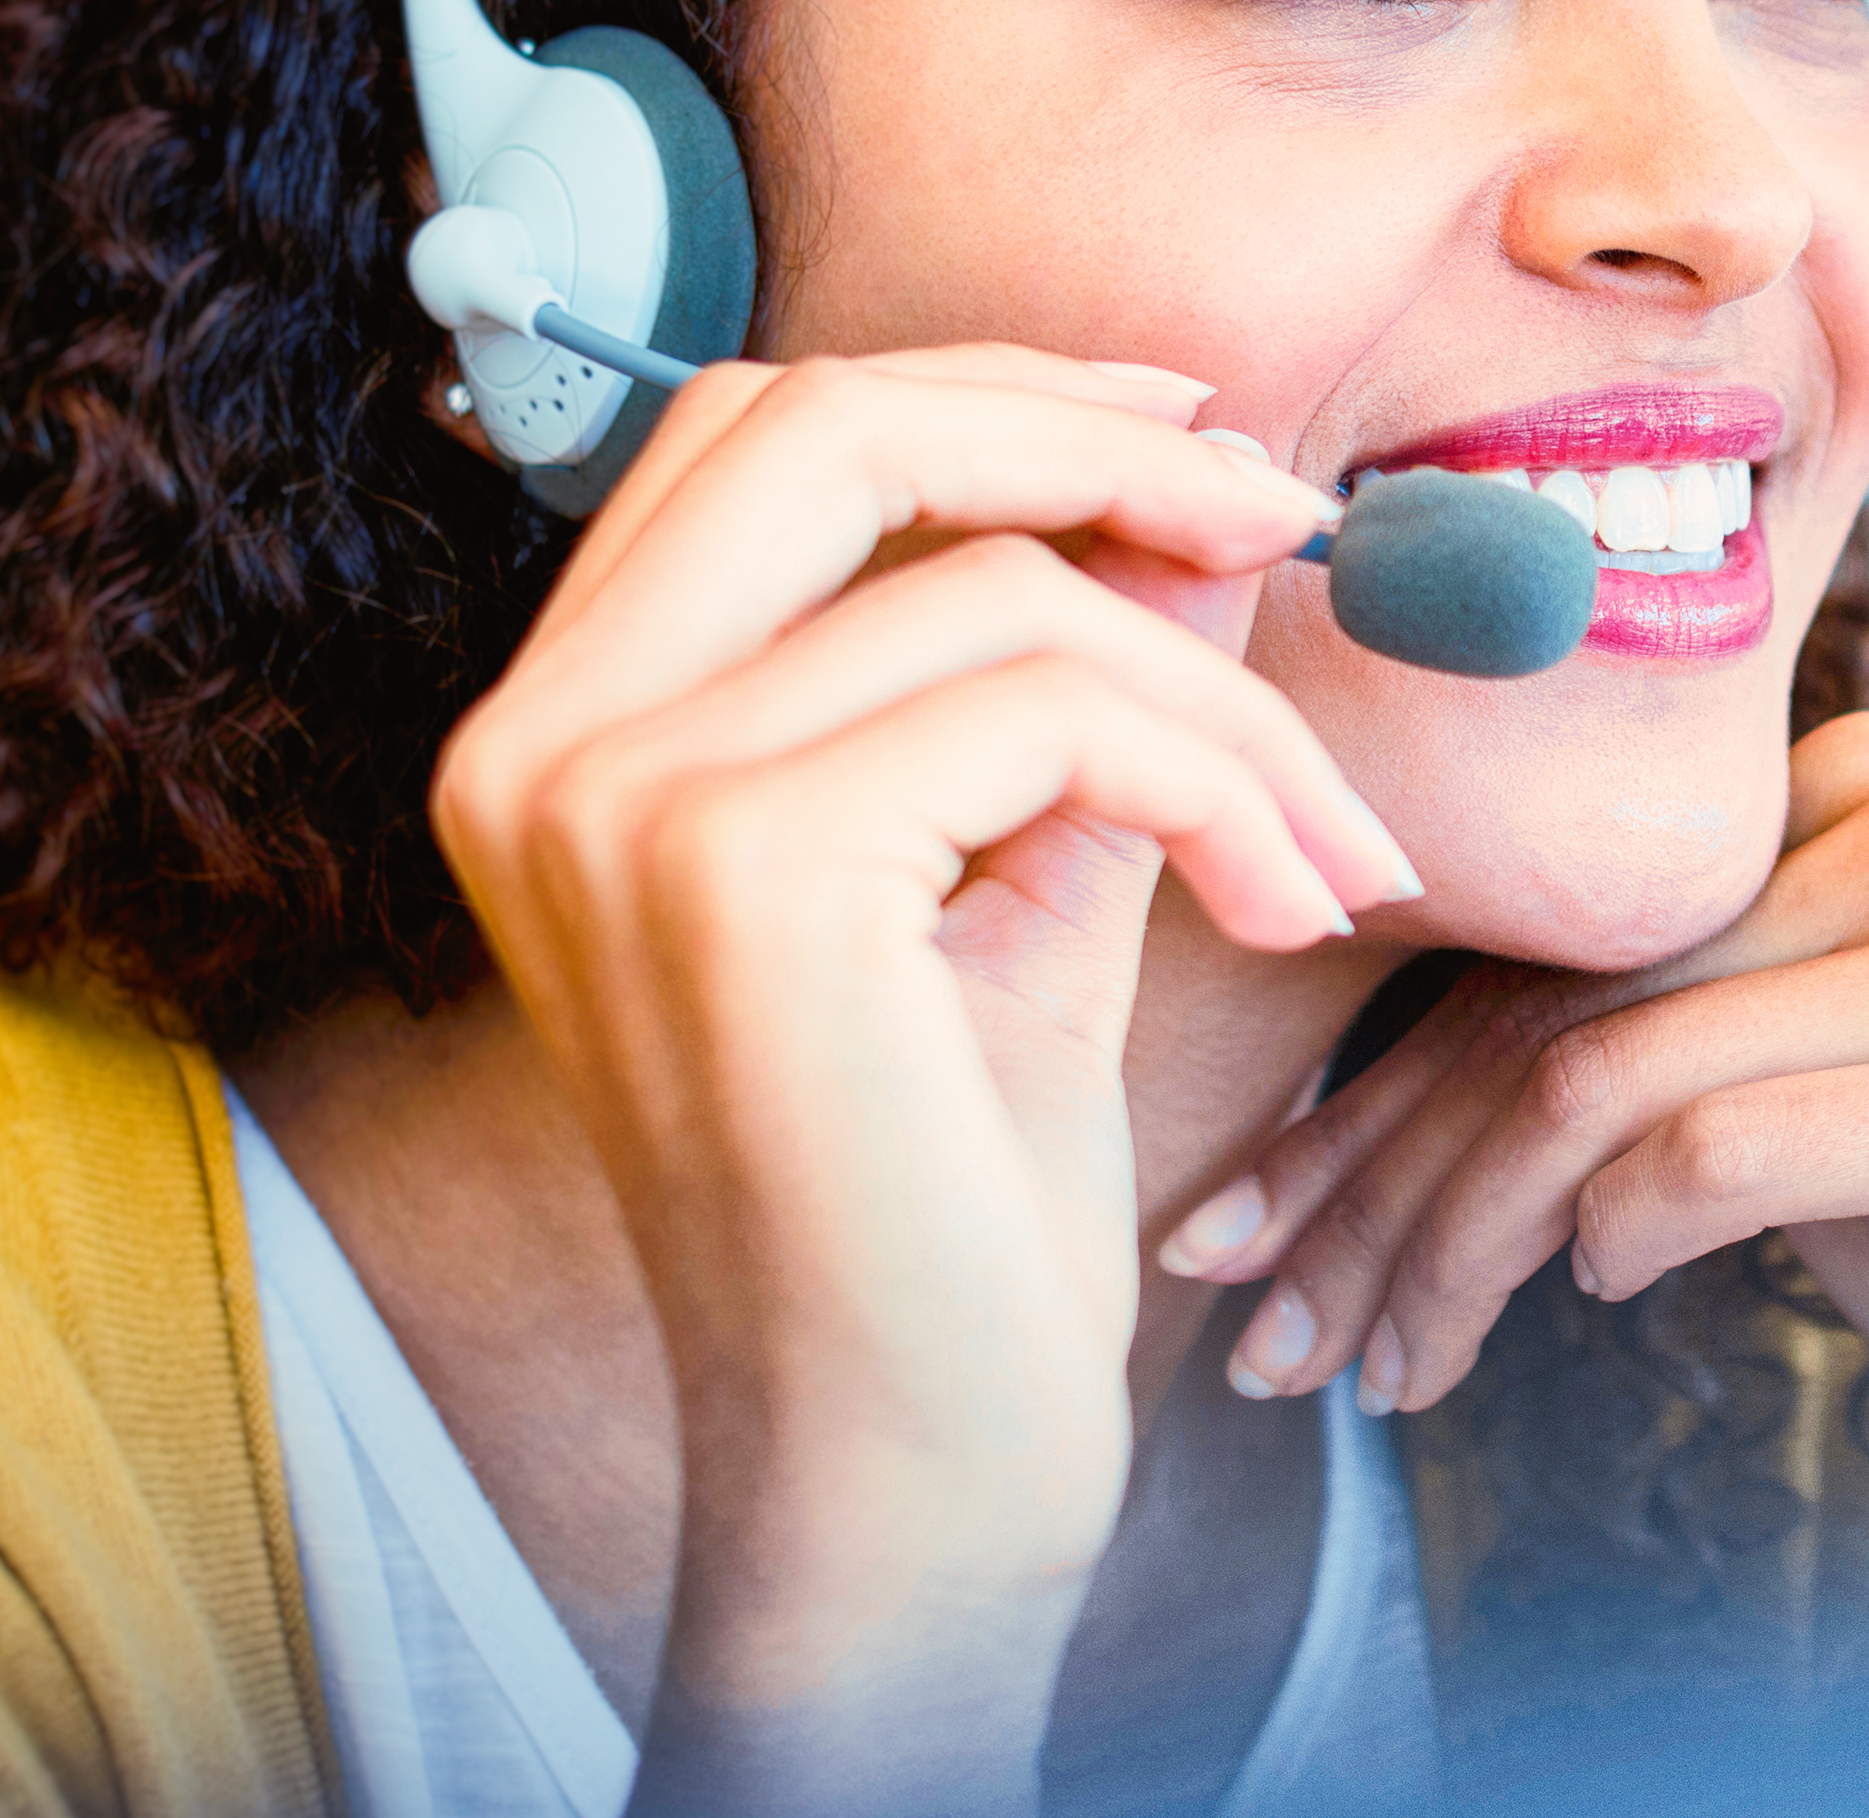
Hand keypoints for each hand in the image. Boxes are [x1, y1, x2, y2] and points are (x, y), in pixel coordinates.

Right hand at [428, 345, 1414, 1812]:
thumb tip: (1205, 490)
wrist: (909, 1468)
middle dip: (1092, 439)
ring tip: (1329, 846)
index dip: (988, 400)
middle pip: (824, 421)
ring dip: (1229, 699)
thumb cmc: (952, 1203)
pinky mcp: (739, 868)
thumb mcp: (1022, 874)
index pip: (759, 434)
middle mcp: (538, 748)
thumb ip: (1077, 678)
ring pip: (1004, 588)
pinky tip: (1292, 907)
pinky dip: (1223, 784)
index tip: (1193, 453)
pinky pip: (1061, 705)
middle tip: (1289, 526)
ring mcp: (614, 801)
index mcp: (562, 738)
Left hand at [1165, 712, 1868, 1604]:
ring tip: (1387, 1374)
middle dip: (1374, 1191)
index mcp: (1857, 789)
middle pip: (1559, 1008)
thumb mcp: (1795, 1108)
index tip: (1239, 1236)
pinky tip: (1598, 1302)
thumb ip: (1645, 1048)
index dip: (1363, 1099)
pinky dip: (1623, 1237)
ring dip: (1458, 1252)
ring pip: (1611, 1081)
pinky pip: (1727, 1145)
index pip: (1547, 944)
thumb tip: (1352, 1132)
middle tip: (1262, 1337)